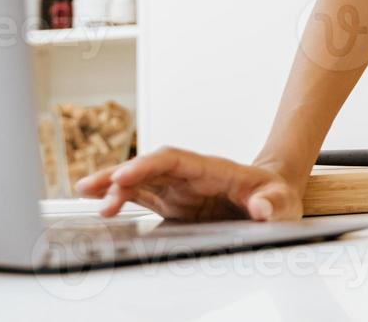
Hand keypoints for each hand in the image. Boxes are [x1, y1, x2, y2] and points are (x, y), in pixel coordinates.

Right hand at [73, 146, 304, 221]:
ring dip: (113, 185)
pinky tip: (99, 202)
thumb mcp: (283, 202)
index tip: (125, 177)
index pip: (174, 160)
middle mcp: (190, 175)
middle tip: (93, 191)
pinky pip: (142, 195)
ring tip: (84, 192)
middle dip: (121, 176)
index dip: (148, 166)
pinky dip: (120, 197)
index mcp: (212, 169)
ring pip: (140, 180)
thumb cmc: (277, 196)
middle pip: (149, 167)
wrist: (274, 198)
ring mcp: (180, 188)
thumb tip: (261, 208)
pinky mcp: (174, 202)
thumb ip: (273, 204)